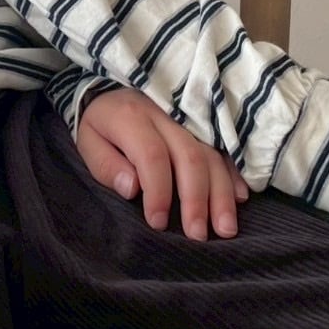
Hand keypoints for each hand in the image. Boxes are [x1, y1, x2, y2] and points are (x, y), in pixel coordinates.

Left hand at [77, 86, 250, 239]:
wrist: (114, 93)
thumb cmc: (101, 126)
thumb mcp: (88, 142)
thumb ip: (106, 165)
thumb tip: (132, 188)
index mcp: (132, 118)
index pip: (152, 155)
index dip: (158, 191)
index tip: (158, 222)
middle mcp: (165, 115)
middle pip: (190, 157)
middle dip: (196, 200)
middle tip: (197, 235)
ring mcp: (188, 120)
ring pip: (212, 155)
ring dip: (221, 194)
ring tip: (225, 229)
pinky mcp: (202, 126)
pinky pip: (223, 149)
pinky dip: (233, 175)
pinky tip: (240, 199)